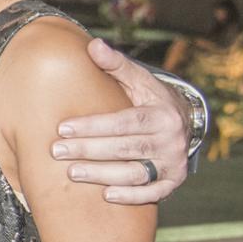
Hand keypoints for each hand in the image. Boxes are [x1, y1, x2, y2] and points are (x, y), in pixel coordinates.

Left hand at [53, 38, 192, 204]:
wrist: (185, 122)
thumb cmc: (151, 99)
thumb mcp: (139, 80)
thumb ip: (115, 65)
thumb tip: (93, 46)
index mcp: (162, 114)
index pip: (124, 121)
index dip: (93, 126)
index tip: (62, 128)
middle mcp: (172, 140)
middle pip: (126, 148)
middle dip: (89, 151)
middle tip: (57, 151)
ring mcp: (173, 163)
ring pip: (136, 173)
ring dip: (103, 175)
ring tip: (72, 173)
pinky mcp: (173, 181)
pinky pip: (153, 193)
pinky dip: (131, 196)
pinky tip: (106, 195)